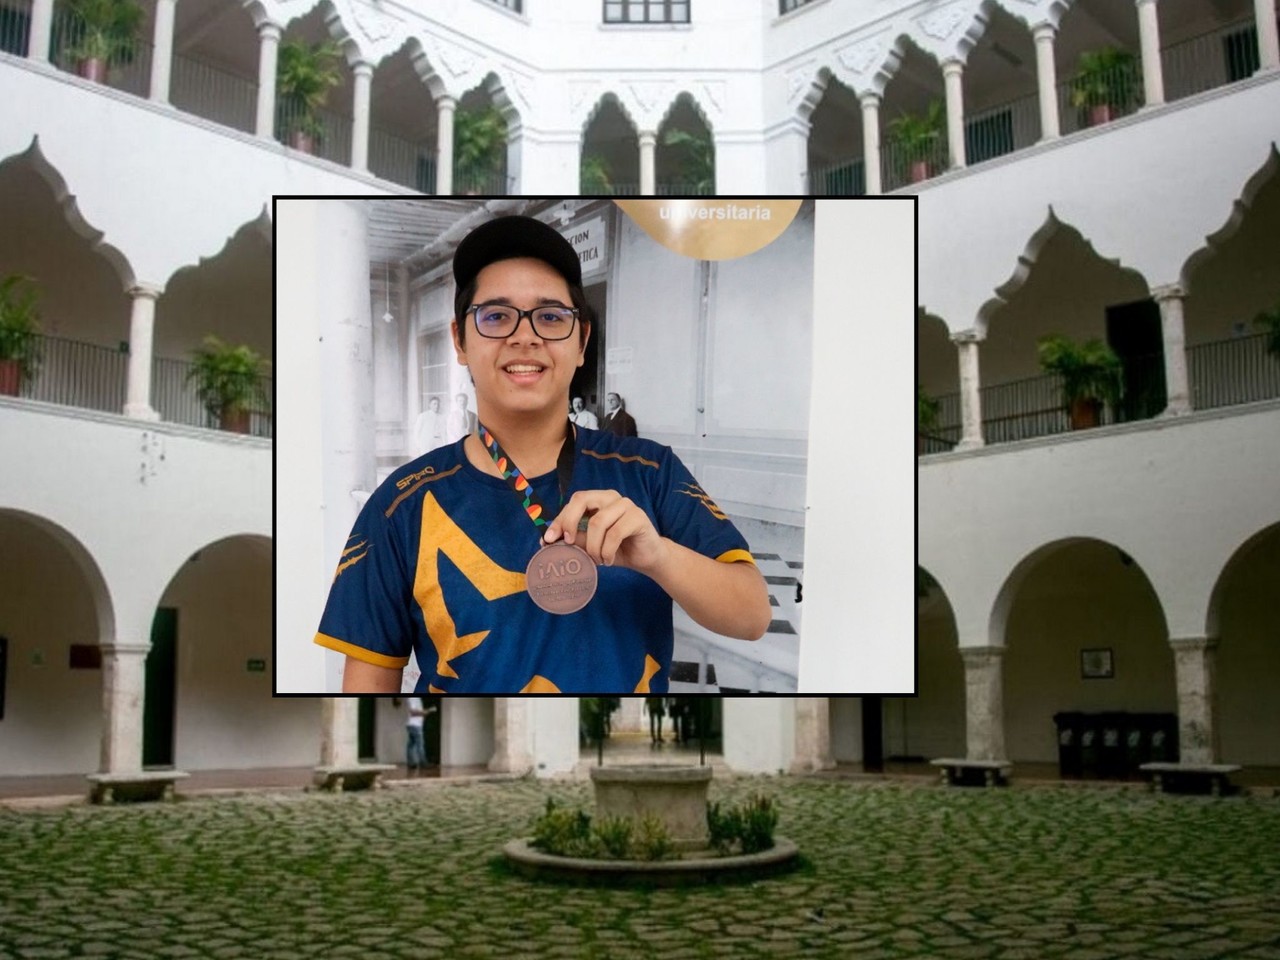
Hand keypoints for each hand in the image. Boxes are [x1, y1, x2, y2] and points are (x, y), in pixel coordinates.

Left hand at [543, 490, 667, 573]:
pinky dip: (607, 551)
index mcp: (598, 499)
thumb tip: (548, 541)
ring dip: (593, 547)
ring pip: (597, 522)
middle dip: (569, 522)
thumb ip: (575, 539)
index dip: (559, 519)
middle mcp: (611, 497)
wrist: (647, 558)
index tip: (548, 539)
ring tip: (597, 560)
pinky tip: (608, 559)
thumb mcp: (591, 545)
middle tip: (568, 544)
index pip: (574, 502)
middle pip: (582, 500)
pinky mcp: (638, 517)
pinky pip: (615, 534)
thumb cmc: (617, 549)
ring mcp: (626, 505)